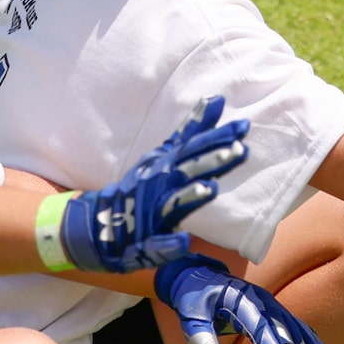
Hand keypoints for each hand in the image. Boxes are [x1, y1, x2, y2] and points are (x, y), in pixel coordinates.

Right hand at [62, 97, 248, 273]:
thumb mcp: (164, 156)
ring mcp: (151, 214)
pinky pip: (157, 244)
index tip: (244, 126)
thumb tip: (217, 99)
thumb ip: (191, 131)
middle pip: (187, 171)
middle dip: (211, 161)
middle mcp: (159, 185)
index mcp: (165, 165)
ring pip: (173, 204)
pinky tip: (183, 239)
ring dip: (190, 196)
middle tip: (239, 149)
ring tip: (211, 189)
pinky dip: (169, 242)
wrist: (99, 224)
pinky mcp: (145, 243)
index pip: (194, 148)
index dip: (218, 138)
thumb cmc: (141, 188)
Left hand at [154, 255, 338, 343]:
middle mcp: (263, 303)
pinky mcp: (271, 309)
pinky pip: (295, 326)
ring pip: (295, 333)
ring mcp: (270, 305)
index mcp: (244, 304)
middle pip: (285, 336)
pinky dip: (309, 341)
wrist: (197, 273)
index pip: (265, 335)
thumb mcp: (191, 318)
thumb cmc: (193, 298)